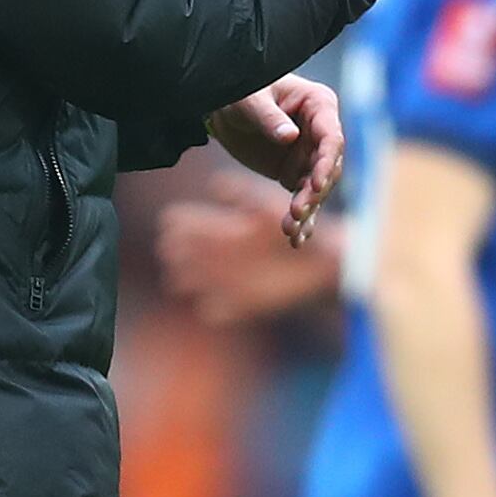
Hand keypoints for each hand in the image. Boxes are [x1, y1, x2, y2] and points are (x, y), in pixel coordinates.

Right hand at [157, 174, 338, 323]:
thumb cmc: (302, 224)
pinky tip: (209, 311)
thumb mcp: (268, 205)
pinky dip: (218, 312)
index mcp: (234, 229)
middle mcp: (231, 255)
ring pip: (204, 281)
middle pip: (194, 255)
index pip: (198, 226)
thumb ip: (242, 195)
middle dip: (179, 252)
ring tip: (176, 281)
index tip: (167, 221)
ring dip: (191, 281)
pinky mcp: (252, 301)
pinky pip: (228, 310)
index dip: (181, 224)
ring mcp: (238, 279)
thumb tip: (213, 184)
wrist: (329, 258)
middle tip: (166, 251)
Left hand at [205, 74, 343, 244]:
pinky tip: (295, 239)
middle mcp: (321, 132)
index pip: (331, 138)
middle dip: (314, 193)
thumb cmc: (241, 92)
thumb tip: (290, 137)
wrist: (224, 108)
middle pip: (327, 168)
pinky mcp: (295, 173)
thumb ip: (269, 118)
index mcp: (319, 105)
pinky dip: (301, 219)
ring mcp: (310, 155)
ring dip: (306, 211)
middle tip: (297, 212)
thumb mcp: (250, 99)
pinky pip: (303, 198)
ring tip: (290, 230)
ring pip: (317, 189)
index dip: (325, 163)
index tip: (314, 186)